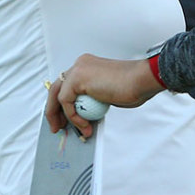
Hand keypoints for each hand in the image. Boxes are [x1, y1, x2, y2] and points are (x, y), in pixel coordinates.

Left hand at [47, 55, 162, 137]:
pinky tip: (84, 125)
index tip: (64, 119)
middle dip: (54, 110)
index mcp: (87, 66)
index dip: (63, 104)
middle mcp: (80, 64)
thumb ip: (93, 100)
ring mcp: (77, 69)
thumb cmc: (134, 87)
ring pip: (55, 94)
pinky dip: (73, 117)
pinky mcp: (77, 78)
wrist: (141, 80)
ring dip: (57, 115)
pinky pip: (66, 102)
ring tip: (62, 129)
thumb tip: (86, 115)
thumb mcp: (107, 95)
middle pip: (56, 88)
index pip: (67, 85)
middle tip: (57, 127)